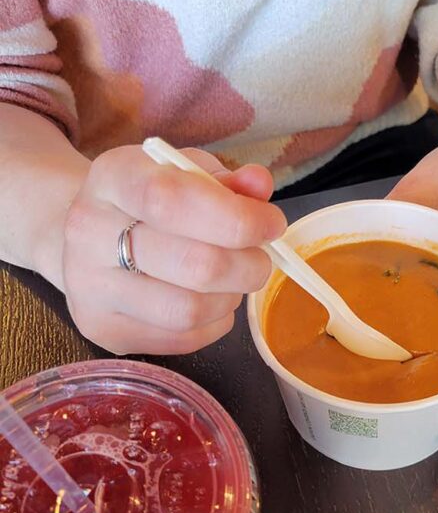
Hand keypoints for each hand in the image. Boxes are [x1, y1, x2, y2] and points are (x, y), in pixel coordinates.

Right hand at [61, 145, 285, 354]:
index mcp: (112, 178)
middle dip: (247, 265)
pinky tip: (210, 299)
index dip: (235, 217)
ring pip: (189, 310)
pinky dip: (214, 322)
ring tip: (233, 279)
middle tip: (261, 258)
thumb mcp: (185, 173)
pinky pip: (183, 338)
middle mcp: (88, 232)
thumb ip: (227, 180)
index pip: (172, 199)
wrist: (90, 239)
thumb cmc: (150, 201)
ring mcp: (90, 287)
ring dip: (231, 297)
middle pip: (192, 265)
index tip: (272, 224)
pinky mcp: (103, 330)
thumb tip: (259, 185)